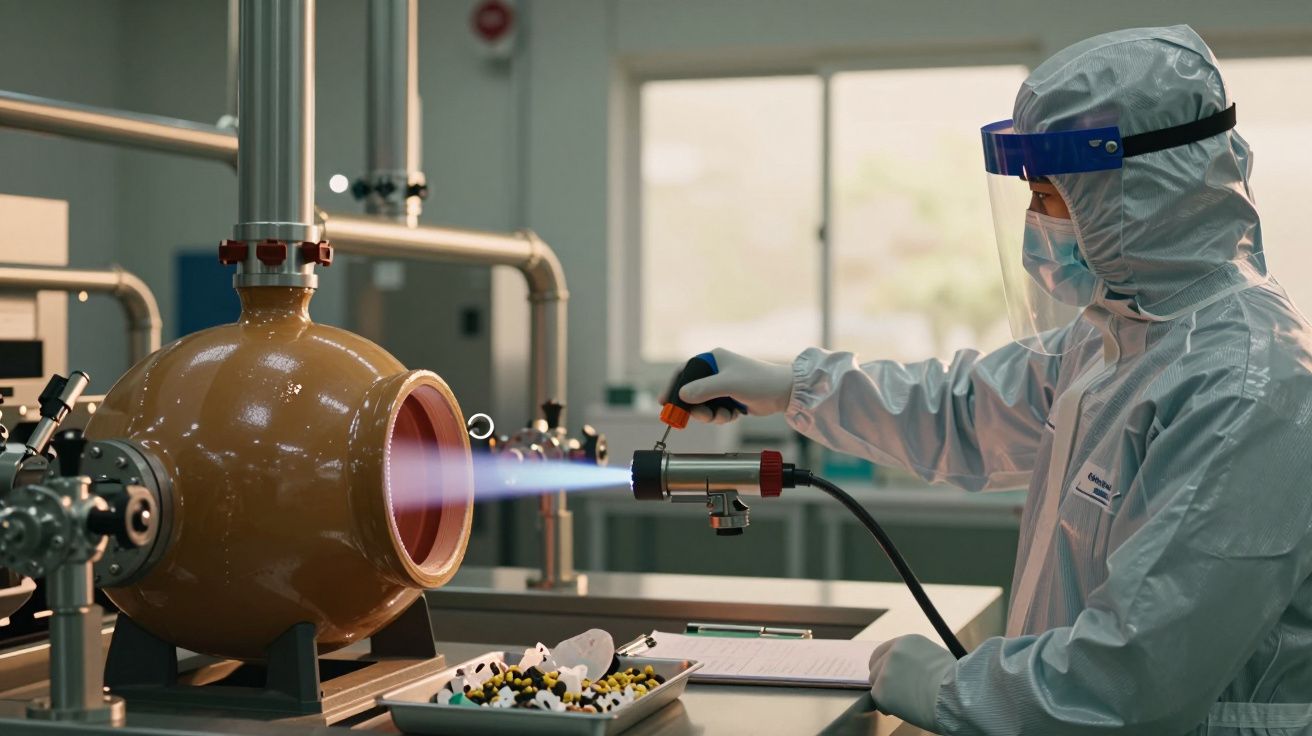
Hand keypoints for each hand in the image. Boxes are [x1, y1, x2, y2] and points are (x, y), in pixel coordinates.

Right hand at [676, 348, 793, 423]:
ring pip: (704, 405)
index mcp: (713, 359)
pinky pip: (716, 411)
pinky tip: (733, 415)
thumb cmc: (758, 381)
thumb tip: (681, 396)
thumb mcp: (728, 384)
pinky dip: (721, 417)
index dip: (673, 387)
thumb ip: (703, 389)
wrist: (784, 393)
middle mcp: (716, 371)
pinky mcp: (731, 399)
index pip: (685, 372)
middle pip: (693, 392)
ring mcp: (723, 386)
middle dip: (695, 407)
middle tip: (699, 417)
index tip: (664, 403)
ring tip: (723, 416)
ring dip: (710, 415)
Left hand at [868, 635, 954, 731]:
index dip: (885, 666)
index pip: (883, 652)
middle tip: (895, 693)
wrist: (957, 695)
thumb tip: (910, 672)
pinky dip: (888, 707)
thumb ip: (916, 660)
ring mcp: (885, 670)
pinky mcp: (881, 690)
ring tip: (907, 702)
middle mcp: (893, 652)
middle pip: (875, 667)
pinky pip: (879, 701)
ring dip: (887, 694)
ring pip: (876, 684)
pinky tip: (904, 710)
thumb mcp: (935, 658)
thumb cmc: (955, 682)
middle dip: (882, 680)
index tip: (891, 677)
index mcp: (907, 642)